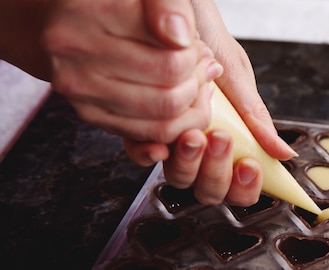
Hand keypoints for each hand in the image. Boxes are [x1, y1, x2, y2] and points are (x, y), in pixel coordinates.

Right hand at [42, 0, 220, 143]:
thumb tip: (181, 38)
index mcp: (89, 14)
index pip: (171, 54)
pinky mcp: (91, 115)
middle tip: (200, 63)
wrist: (64, 21)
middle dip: (196, 77)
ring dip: (193, 102)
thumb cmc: (111, 3)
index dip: (195, 53)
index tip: (195, 44)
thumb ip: (166, 4)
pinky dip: (179, 123)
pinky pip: (150, 134)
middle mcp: (76, 54)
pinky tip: (183, 101)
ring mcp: (81, 90)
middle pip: (169, 86)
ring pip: (164, 117)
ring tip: (195, 81)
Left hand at [124, 0, 295, 206]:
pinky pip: (142, 155)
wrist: (178, 10)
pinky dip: (151, 153)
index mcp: (231, 140)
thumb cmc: (208, 40)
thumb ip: (256, 119)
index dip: (246, 187)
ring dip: (189, 162)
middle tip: (222, 138)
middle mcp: (201, 146)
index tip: (251, 165)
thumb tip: (283, 154)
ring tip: (196, 132)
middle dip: (218, 172)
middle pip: (210, 190)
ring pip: (179, 179)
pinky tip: (162, 139)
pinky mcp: (139, 127)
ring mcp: (171, 140)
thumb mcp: (238, 77)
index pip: (240, 186)